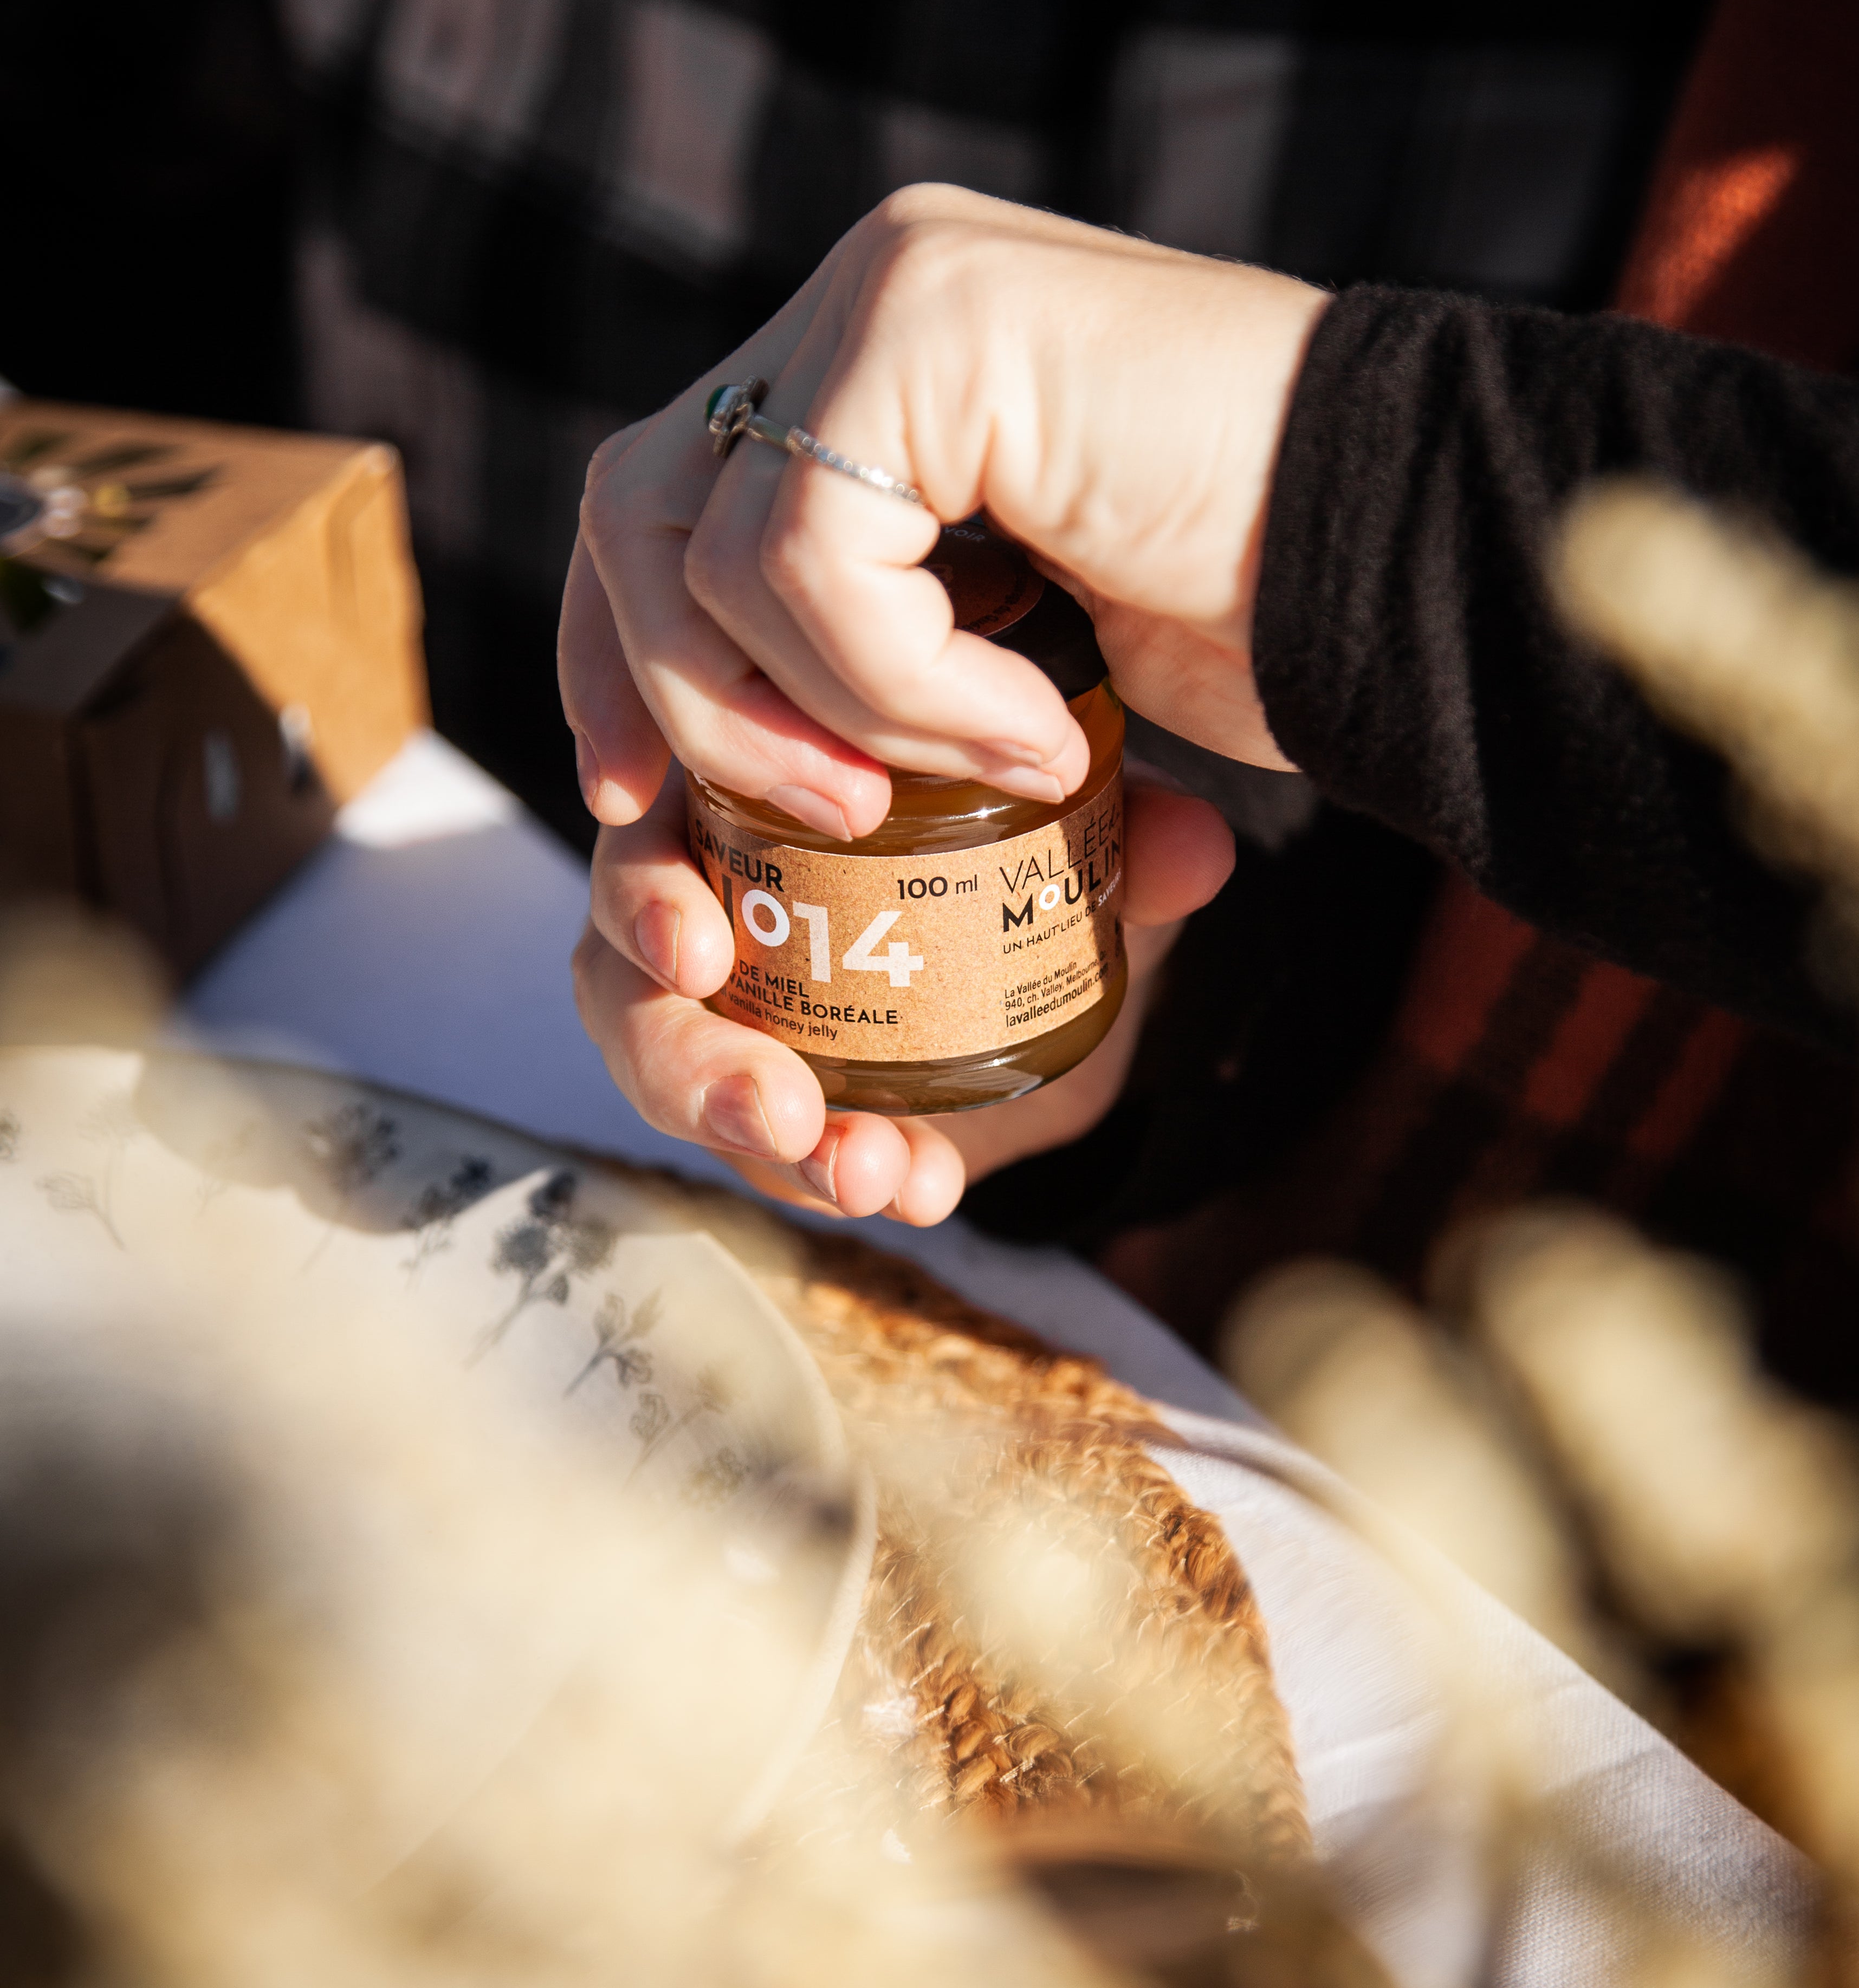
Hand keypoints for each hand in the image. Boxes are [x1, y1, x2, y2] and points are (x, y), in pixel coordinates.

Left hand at [563, 187, 1328, 833]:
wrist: (1414, 557)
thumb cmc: (1241, 610)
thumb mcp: (1006, 631)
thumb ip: (869, 628)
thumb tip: (701, 751)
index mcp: (873, 351)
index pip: (656, 490)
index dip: (618, 657)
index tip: (640, 798)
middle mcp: (868, 293)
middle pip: (636, 510)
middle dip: (693, 704)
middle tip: (828, 820)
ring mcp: (897, 287)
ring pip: (710, 547)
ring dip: (838, 715)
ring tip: (1002, 767)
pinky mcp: (936, 320)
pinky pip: (819, 557)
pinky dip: (912, 689)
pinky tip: (1044, 730)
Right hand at [571, 765, 1234, 1224]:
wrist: (1045, 950)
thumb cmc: (1009, 843)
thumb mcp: (1067, 827)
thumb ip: (1123, 827)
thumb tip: (1195, 846)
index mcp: (737, 800)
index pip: (645, 839)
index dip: (647, 898)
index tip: (700, 953)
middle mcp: (704, 905)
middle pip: (629, 987)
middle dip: (691, 1062)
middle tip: (778, 1112)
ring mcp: (727, 1017)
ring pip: (679, 1083)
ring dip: (764, 1145)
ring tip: (869, 1173)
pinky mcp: (769, 1103)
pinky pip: (773, 1150)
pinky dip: (836, 1175)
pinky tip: (924, 1187)